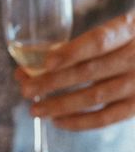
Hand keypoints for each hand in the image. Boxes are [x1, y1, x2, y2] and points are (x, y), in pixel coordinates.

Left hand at [18, 11, 134, 129]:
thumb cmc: (126, 43)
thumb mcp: (115, 31)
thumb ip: (82, 44)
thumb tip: (31, 67)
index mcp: (129, 29)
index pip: (99, 40)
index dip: (72, 52)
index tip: (46, 62)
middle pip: (89, 71)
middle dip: (53, 82)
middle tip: (27, 89)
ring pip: (94, 96)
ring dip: (60, 105)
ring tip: (35, 110)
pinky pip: (106, 118)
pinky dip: (79, 122)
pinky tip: (57, 121)